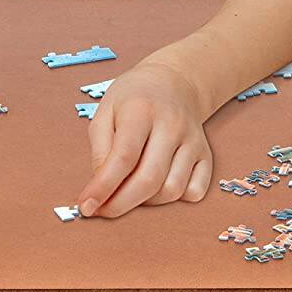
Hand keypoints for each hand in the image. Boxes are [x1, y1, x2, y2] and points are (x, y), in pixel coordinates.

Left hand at [74, 59, 213, 218]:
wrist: (173, 81)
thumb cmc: (134, 98)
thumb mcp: (105, 110)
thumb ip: (99, 149)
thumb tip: (101, 189)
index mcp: (141, 110)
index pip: (124, 157)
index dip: (103, 187)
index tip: (87, 207)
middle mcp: (172, 125)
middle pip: (149, 179)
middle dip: (121, 204)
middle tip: (103, 209)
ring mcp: (193, 140)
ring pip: (172, 190)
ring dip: (147, 201)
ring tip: (131, 188)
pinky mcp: (205, 154)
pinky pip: (194, 191)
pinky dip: (176, 199)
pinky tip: (159, 186)